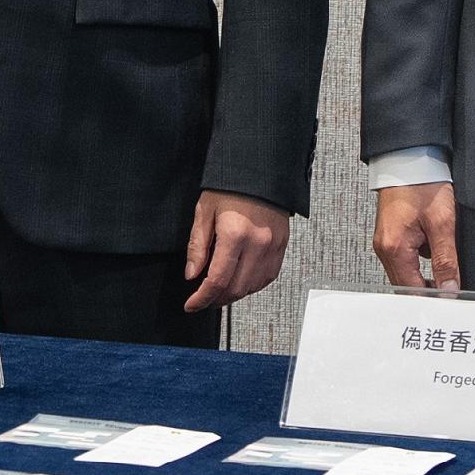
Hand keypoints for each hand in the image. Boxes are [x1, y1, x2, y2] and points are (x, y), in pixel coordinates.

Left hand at [182, 191, 290, 311]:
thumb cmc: (232, 185)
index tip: (191, 304)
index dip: (201, 298)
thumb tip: (192, 274)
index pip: (217, 281)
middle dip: (216, 300)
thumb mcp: (205, 210)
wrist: (262, 169)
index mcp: (235, 234)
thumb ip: (198, 245)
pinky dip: (252, 285)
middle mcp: (257, 243)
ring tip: (220, 290)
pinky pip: (268, 277)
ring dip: (234, 294)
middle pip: (235, 289)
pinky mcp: (282, 245)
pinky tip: (241, 280)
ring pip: (252, 287)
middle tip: (203, 299)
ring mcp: (273, 246)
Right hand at [372, 183, 460, 290]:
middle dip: (429, 290)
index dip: (433, 298)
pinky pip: (404, 259)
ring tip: (446, 269)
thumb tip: (450, 288)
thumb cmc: (423, 183)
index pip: (412, 290)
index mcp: (394, 248)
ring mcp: (385, 242)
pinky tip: (435, 253)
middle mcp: (384, 249)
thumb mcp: (442, 223)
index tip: (451, 299)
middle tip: (451, 289)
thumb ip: (446, 260)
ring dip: (424, 276)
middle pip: (406, 285)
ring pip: (405, 273)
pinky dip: (420, 262)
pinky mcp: (390, 234)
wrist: (410, 158)